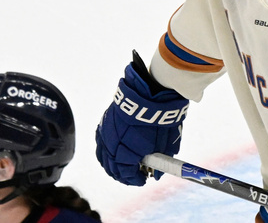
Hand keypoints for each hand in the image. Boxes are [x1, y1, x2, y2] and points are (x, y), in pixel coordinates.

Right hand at [95, 53, 188, 185]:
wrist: (152, 89)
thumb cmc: (161, 115)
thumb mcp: (167, 141)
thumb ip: (161, 160)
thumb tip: (156, 174)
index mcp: (128, 150)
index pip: (127, 172)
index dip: (134, 178)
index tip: (143, 179)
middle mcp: (114, 143)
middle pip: (113, 167)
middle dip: (123, 174)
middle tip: (134, 175)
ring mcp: (106, 132)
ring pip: (104, 156)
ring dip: (112, 164)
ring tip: (123, 167)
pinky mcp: (104, 122)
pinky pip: (100, 143)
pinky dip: (106, 152)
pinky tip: (112, 153)